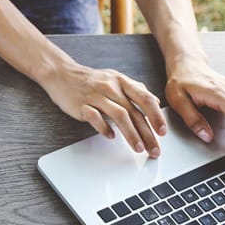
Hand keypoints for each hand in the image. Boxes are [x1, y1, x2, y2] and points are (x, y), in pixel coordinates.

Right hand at [40, 63, 167, 157]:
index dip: (156, 116)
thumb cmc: (91, 80)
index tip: (163, 132)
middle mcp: (111, 87)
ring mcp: (96, 96)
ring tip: (138, 148)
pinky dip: (105, 128)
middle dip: (147, 133)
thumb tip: (155, 101)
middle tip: (154, 150)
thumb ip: (136, 89)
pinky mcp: (81, 105)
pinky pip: (95, 118)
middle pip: (134, 112)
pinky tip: (111, 137)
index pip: (145, 98)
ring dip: (131, 134)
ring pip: (119, 116)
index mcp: (122, 82)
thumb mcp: (116, 79)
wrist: (61, 74)